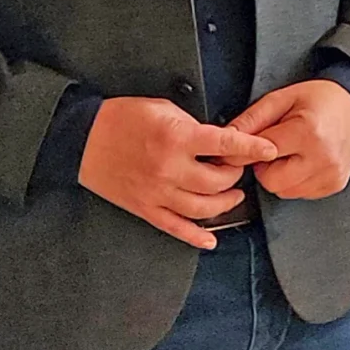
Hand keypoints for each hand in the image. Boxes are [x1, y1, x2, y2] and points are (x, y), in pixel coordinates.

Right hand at [77, 98, 273, 251]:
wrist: (81, 138)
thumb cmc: (122, 118)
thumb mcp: (163, 109)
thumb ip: (193, 126)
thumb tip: (217, 141)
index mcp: (177, 139)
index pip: (226, 146)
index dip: (252, 148)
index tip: (268, 150)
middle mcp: (169, 169)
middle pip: (218, 182)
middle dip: (235, 175)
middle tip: (237, 168)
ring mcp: (157, 192)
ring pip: (202, 208)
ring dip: (225, 204)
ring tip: (232, 195)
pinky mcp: (144, 208)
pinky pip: (174, 227)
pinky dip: (194, 236)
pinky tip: (210, 240)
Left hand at [232, 79, 349, 201]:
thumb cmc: (320, 100)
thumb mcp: (281, 99)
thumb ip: (252, 119)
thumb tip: (227, 138)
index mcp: (309, 132)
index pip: (261, 156)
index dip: (246, 153)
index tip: (242, 150)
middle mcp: (323, 157)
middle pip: (271, 182)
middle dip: (266, 167)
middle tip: (276, 148)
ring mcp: (331, 174)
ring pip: (284, 191)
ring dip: (281, 176)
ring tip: (292, 153)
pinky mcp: (334, 184)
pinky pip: (300, 193)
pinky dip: (296, 180)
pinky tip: (304, 162)